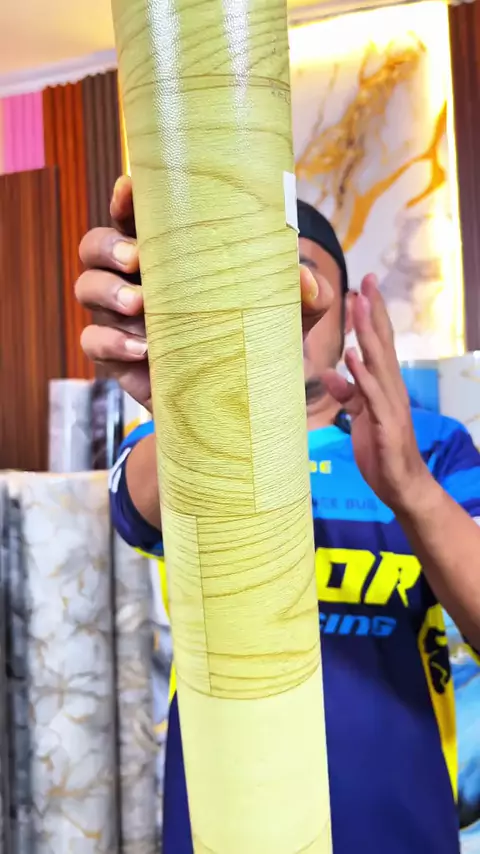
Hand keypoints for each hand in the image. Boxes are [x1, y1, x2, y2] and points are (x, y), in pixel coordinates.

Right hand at [76, 175, 332, 412]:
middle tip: (135, 258)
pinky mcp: (117, 357)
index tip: (130, 187)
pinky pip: (92, 342)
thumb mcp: (287, 318)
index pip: (135, 217)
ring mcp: (121, 318)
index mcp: (169, 256)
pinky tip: (141, 348)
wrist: (241, 405)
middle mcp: (136, 279)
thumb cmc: (257, 344)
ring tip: (140, 304)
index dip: (125, 198)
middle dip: (107, 246)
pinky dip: (111, 341)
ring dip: (106, 290)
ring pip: (86, 288)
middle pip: (95, 246)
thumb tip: (304, 278)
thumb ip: (302, 295)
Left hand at [322, 274, 430, 514]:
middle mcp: (390, 388)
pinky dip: (362, 375)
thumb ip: (348, 393)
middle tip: (365, 281)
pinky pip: (372, 395)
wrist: (401, 485)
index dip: (371, 314)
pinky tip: (352, 356)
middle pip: (381, 343)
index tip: (363, 285)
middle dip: (372, 311)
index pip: (379, 342)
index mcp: (384, 385)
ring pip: (378, 362)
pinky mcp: (386, 424)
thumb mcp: (360, 416)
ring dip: (367, 333)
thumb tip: (330, 372)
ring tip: (357, 305)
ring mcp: (390, 404)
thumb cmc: (381, 450)